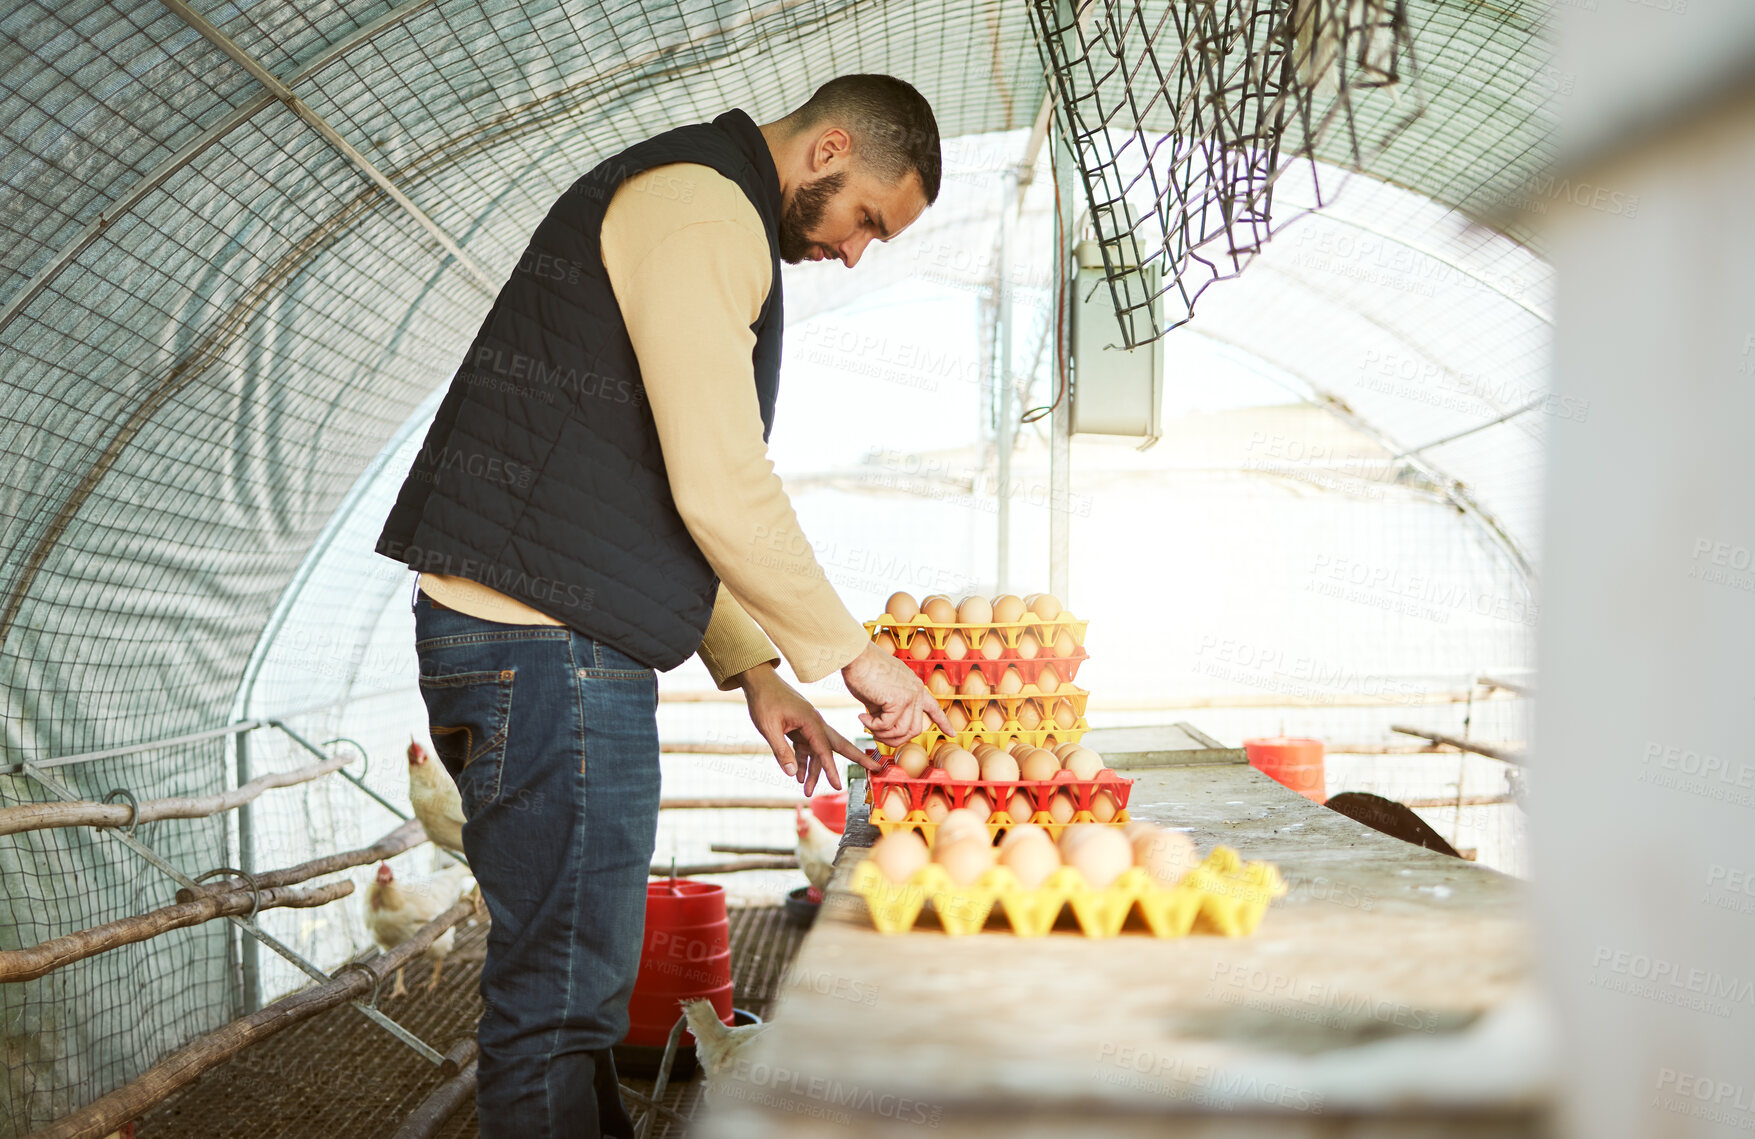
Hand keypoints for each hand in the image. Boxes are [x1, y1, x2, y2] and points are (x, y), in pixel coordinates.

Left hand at [735, 663, 875, 794]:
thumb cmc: (764, 700)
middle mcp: (814, 723)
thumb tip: (791, 774)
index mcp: (810, 721)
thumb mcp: (768, 728)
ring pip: (818, 752)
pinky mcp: (800, 728)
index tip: (837, 785)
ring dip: (814, 771)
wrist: (760, 681)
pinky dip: (803, 762)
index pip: (824, 750)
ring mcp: (808, 726)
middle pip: (839, 745)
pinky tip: (798, 776)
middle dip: (856, 758)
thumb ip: (781, 751)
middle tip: (875, 768)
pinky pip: (806, 748)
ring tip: (807, 791)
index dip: (830, 769)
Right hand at [841, 643, 955, 747]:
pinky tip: (862, 717)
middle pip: (915, 730)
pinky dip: (872, 726)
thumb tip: (884, 730)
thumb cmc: (863, 671)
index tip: (952, 733)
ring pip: (902, 731)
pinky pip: (887, 726)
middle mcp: (916, 691)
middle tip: (877, 734)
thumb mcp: (881, 694)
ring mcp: (910, 695)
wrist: (856, 656)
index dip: (943, 722)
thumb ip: (888, 711)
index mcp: (914, 687)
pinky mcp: (898, 700)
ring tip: (868, 724)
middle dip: (896, 739)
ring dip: (882, 734)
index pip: (934, 708)